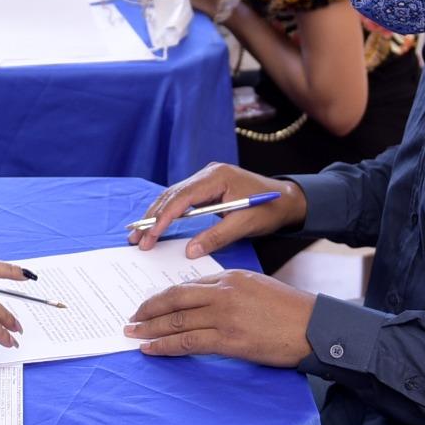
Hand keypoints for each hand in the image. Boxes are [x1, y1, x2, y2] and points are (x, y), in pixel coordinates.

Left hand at [125, 270, 315, 366]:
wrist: (313, 326)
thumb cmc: (287, 309)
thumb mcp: (254, 286)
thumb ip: (225, 290)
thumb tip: (199, 301)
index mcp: (228, 276)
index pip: (186, 285)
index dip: (163, 296)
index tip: (148, 304)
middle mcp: (222, 293)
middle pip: (174, 299)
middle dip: (148, 309)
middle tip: (130, 317)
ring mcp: (224, 316)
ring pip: (177, 321)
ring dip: (150, 328)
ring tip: (133, 334)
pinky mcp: (229, 340)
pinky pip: (188, 342)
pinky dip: (166, 345)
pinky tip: (152, 349)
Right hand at [129, 162, 307, 257]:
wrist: (288, 199)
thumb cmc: (269, 209)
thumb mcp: (245, 224)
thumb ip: (216, 236)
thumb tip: (190, 251)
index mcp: (216, 177)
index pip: (182, 196)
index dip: (164, 216)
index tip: (151, 234)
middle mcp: (207, 174)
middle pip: (171, 195)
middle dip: (152, 217)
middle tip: (136, 239)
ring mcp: (205, 179)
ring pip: (172, 196)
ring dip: (155, 215)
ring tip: (139, 235)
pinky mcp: (206, 188)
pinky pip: (180, 199)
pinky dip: (166, 213)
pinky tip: (156, 226)